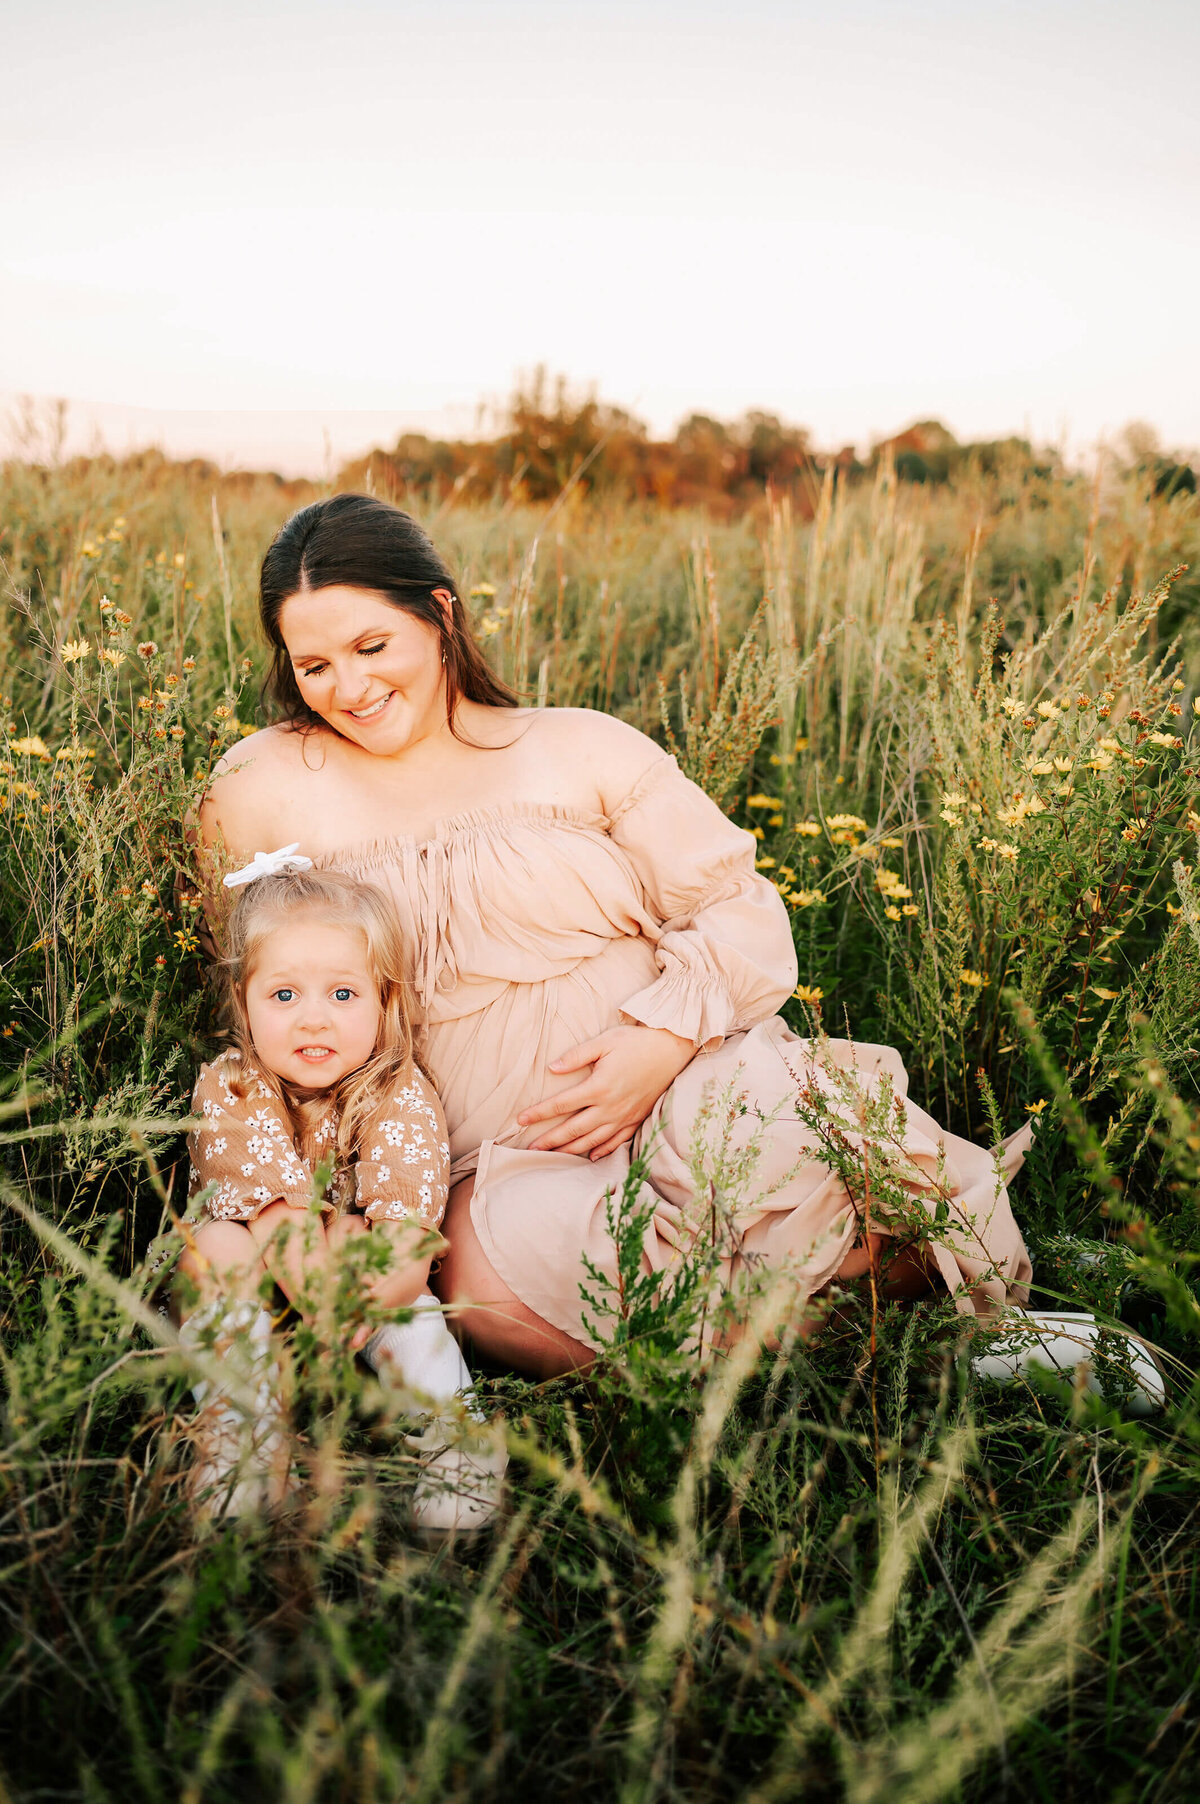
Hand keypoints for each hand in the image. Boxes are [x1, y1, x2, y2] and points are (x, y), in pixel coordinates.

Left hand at [518, 1025, 695, 1159]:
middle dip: (550, 1141)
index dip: (539, 1113)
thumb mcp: (605, 1041)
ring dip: (570, 1151)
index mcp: (598, 1087)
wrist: (672, 1050)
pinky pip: (617, 1141)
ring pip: (592, 1140)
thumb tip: (552, 1068)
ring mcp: (624, 1116)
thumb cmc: (636, 1042)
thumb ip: (577, 1055)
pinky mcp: (637, 1119)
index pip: (561, 1104)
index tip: (521, 1120)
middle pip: (573, 1130)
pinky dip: (602, 1151)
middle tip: (531, 1151)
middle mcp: (610, 1107)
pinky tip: (590, 1156)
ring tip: (552, 1157)